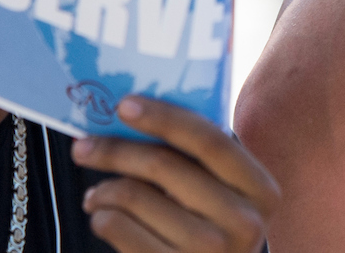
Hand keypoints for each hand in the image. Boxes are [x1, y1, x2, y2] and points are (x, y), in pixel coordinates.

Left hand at [71, 96, 279, 252]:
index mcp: (261, 190)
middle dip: (116, 150)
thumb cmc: (214, 230)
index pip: (209, 140)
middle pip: (164, 166)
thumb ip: (203, 162)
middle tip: (83, 146)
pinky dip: (102, 217)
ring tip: (95, 194)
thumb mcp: (228, 197)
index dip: (164, 118)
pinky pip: (119, 228)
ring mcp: (209, 252)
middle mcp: (242, 222)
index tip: (124, 105)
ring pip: (135, 197)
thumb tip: (137, 115)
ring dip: (104, 189)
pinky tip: (104, 217)